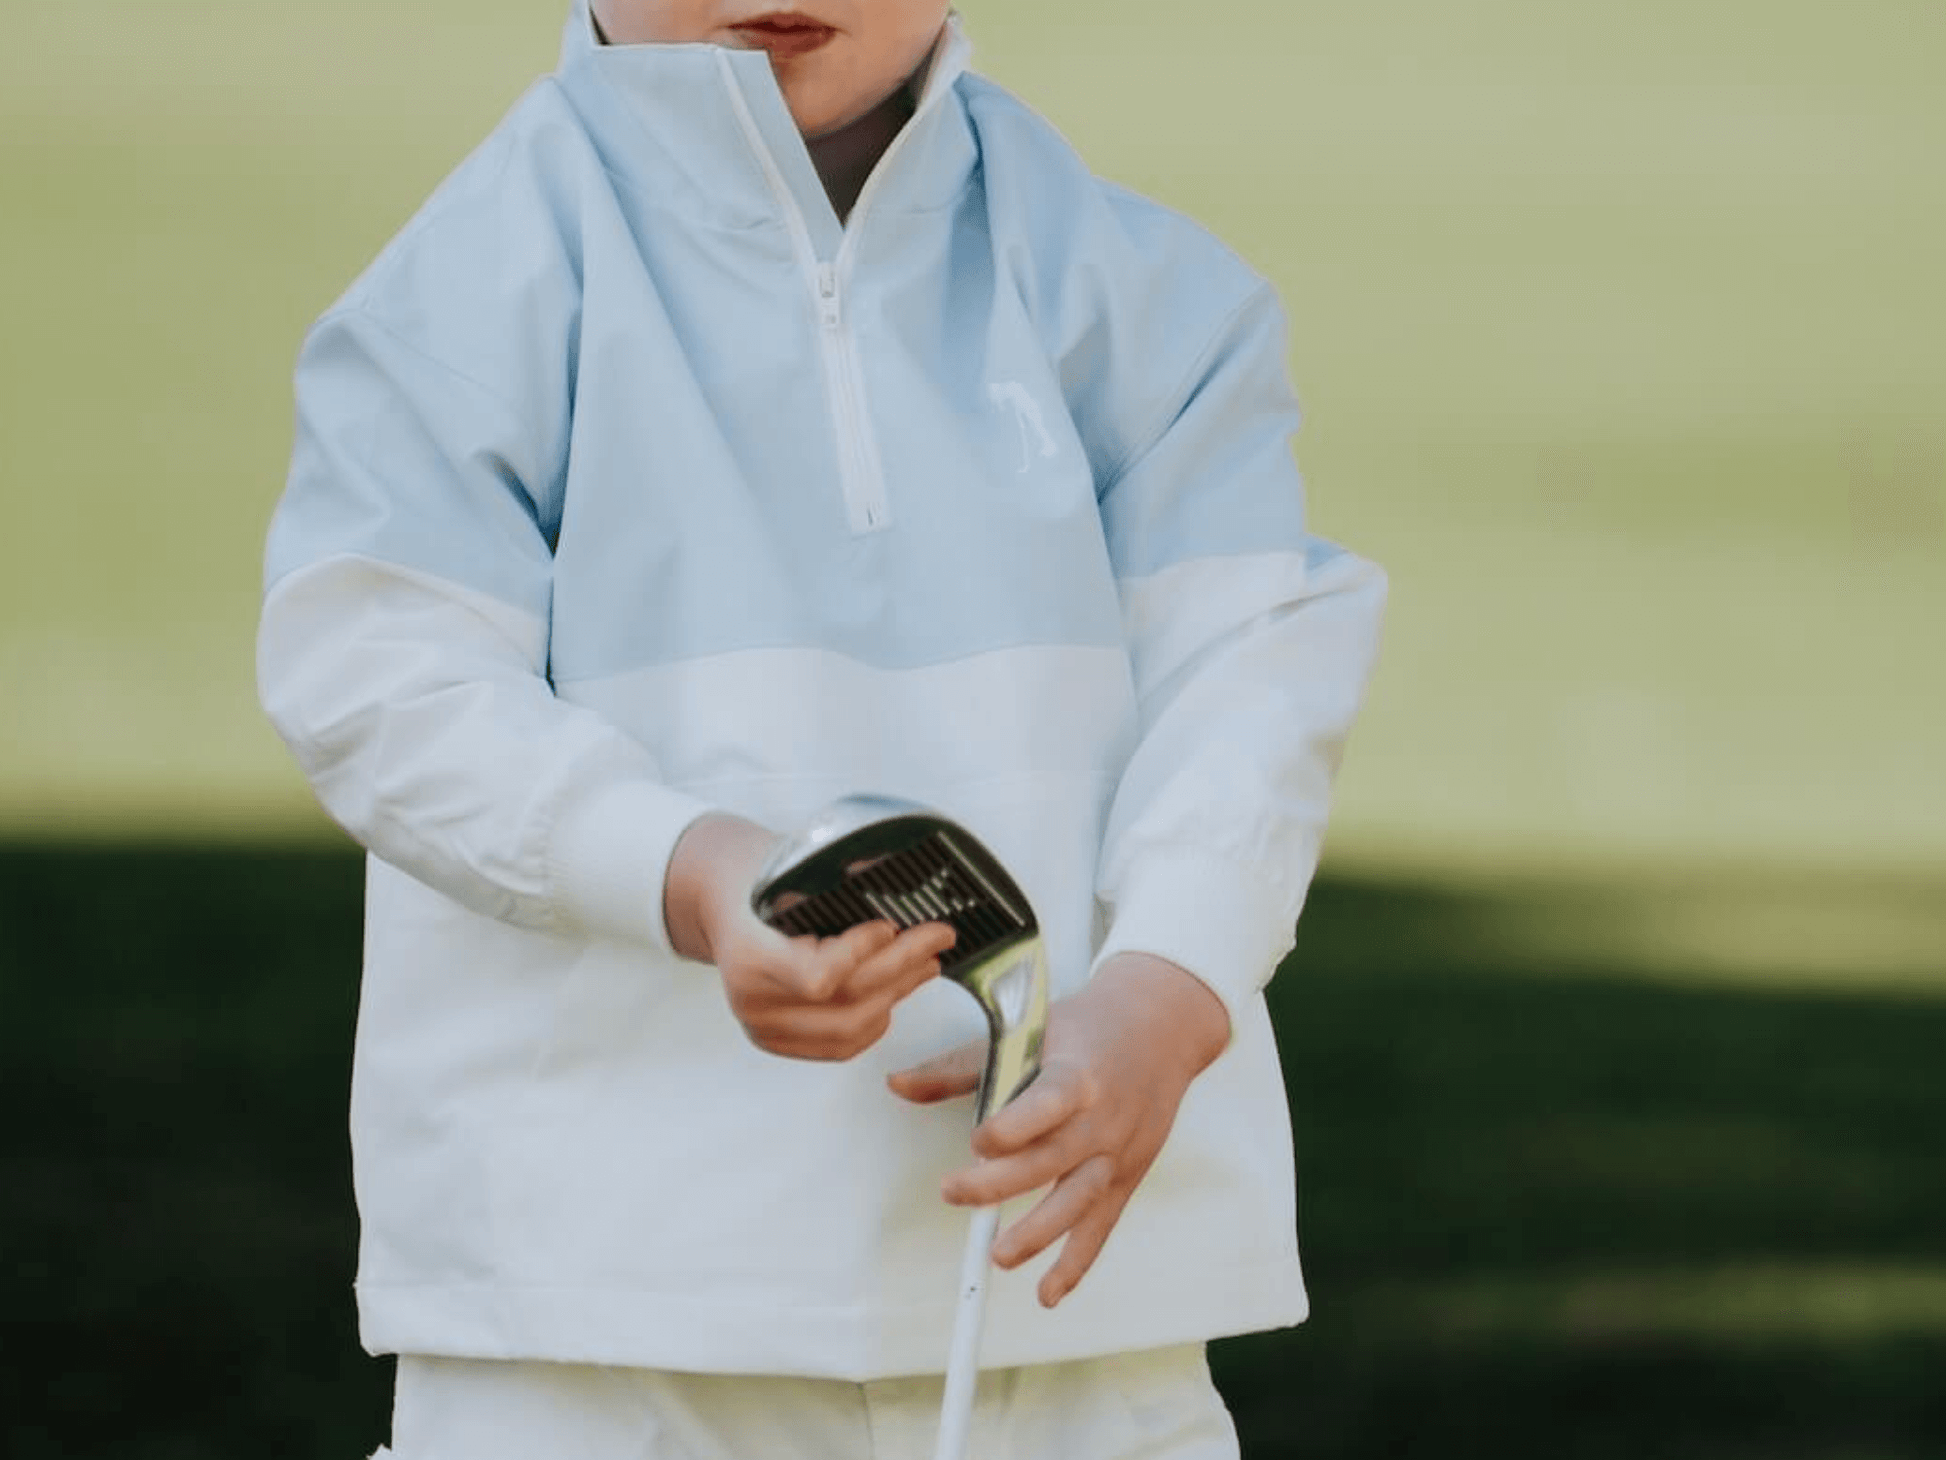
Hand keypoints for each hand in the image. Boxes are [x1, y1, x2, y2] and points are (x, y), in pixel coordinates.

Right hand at [664, 813, 956, 1060]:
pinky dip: (876, 1019)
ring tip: (926, 963)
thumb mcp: (791, 869)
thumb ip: (841, 881)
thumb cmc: (759, 881)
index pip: (819, 977)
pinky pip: (841, 1046)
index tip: (890, 925)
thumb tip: (904, 882)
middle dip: (902, 968)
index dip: (861, 955)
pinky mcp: (780, 1043)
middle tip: (938, 938)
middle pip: (844, 1002)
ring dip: (897, 994)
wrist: (722, 905)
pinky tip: (894, 992)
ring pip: (849, 1030)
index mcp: (750, 954)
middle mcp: (753, 1001)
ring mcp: (765, 1029)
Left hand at [887, 951, 1230, 1306]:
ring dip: (1039, 1233)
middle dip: (1002, 1182)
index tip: (979, 1142)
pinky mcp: (1125, 1177)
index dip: (1015, 1126)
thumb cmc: (1082, 1028)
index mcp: (1077, 1073)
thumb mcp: (1027, 1031)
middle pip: (1052, 1158)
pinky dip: (1076, 1263)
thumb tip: (896, 1085)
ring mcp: (1116, 1152)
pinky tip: (1047, 1295)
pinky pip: (1100, 1226)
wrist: (1160, 1030)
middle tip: (952, 1192)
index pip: (1049, 1103)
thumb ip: (961, 1066)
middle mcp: (1101, 1118)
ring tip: (999, 1257)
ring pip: (1077, 1200)